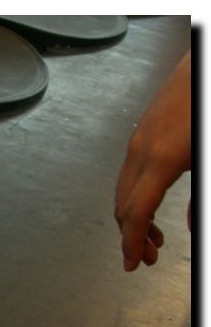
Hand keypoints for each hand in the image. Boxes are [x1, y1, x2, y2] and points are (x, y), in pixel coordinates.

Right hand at [114, 51, 190, 271]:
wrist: (206, 62)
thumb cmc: (209, 106)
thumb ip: (202, 198)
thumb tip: (193, 228)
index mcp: (162, 159)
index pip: (136, 213)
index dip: (132, 243)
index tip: (133, 265)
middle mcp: (141, 151)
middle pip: (123, 205)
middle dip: (132, 236)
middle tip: (148, 258)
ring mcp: (138, 140)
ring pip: (123, 191)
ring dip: (133, 218)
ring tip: (153, 237)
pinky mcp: (142, 132)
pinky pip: (129, 174)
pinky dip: (135, 197)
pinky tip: (152, 204)